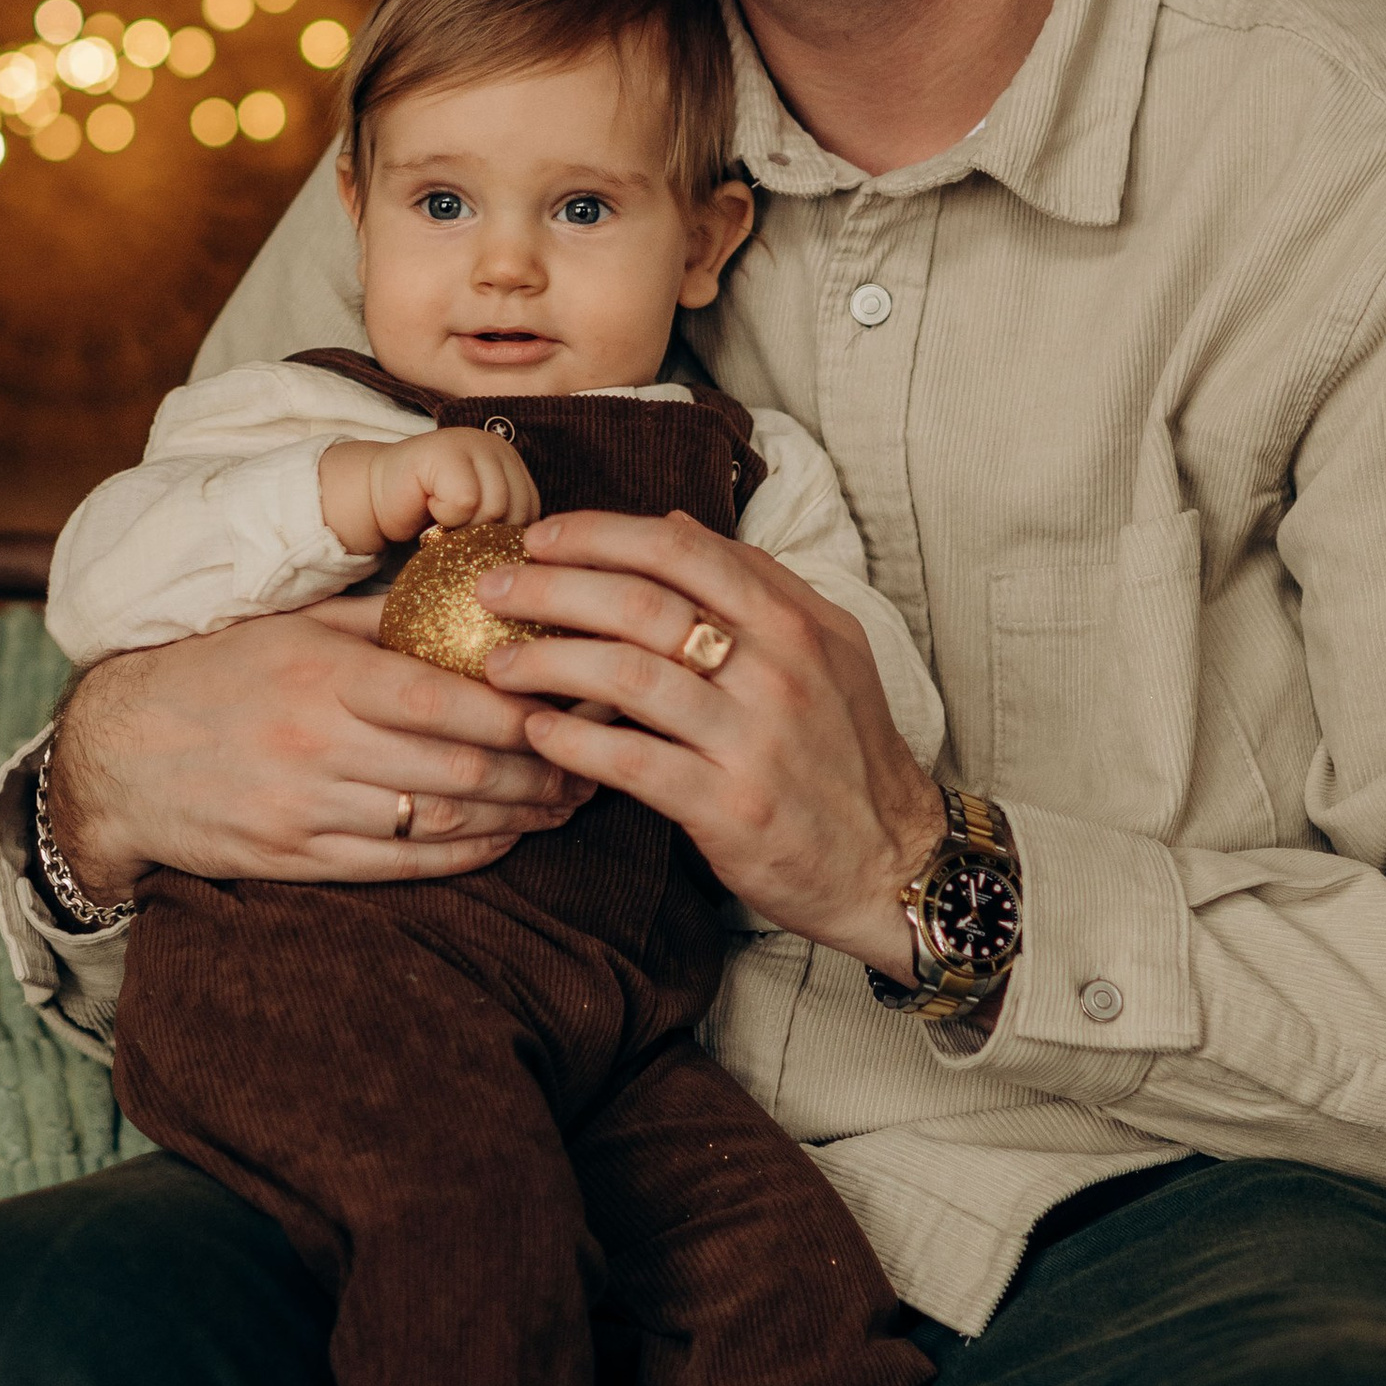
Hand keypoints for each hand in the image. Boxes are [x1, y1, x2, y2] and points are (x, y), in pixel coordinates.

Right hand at [49, 597, 592, 901]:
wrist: (119, 757)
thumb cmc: (216, 674)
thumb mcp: (291, 626)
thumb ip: (378, 621)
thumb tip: (474, 605)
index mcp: (325, 673)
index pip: (449, 698)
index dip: (525, 710)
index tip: (576, 704)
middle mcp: (320, 743)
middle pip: (461, 766)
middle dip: (541, 769)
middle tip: (595, 762)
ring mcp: (309, 809)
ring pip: (441, 819)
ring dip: (517, 816)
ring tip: (566, 803)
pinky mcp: (298, 859)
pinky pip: (402, 864)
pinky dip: (466, 854)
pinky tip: (506, 840)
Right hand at [319, 428, 543, 555]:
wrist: (378, 498)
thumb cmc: (428, 514)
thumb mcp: (481, 521)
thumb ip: (508, 527)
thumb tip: (536, 561)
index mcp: (511, 461)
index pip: (532, 511)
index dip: (501, 535)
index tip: (469, 530)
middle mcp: (496, 446)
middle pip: (515, 511)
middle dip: (482, 533)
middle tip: (451, 525)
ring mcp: (470, 443)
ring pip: (493, 507)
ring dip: (461, 526)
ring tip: (439, 516)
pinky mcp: (444, 450)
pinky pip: (465, 501)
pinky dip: (443, 516)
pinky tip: (426, 504)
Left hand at [471, 510, 943, 972]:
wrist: (892, 862)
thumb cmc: (848, 751)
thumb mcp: (829, 648)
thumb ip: (756, 581)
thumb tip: (674, 523)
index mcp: (794, 622)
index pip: (682, 549)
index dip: (599, 534)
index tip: (541, 537)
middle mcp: (777, 670)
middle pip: (641, 603)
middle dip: (550, 589)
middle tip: (492, 593)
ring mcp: (753, 739)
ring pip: (626, 676)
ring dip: (547, 663)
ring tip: (500, 666)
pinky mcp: (730, 807)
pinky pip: (632, 762)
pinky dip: (574, 743)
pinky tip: (538, 734)